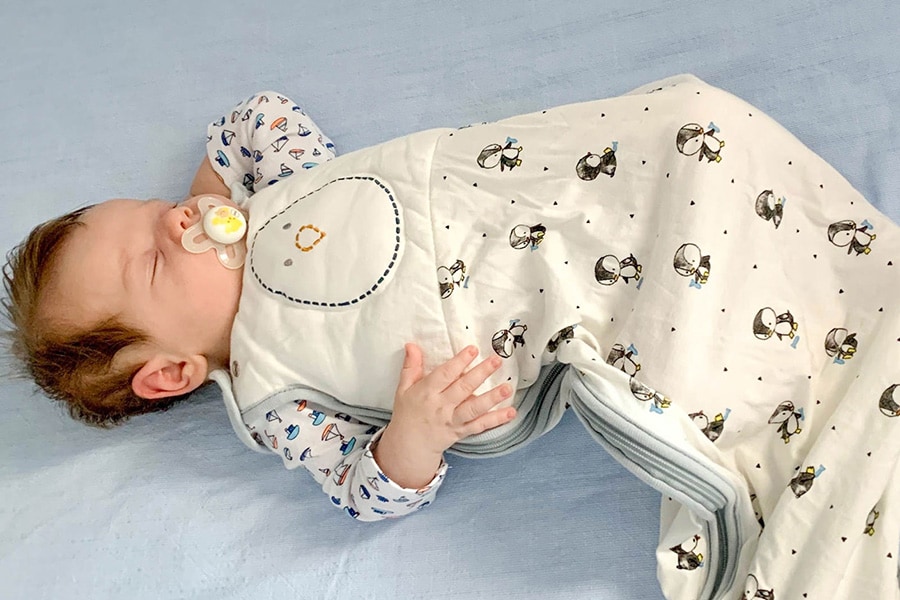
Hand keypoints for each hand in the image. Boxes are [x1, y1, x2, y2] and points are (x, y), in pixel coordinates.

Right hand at [373, 343, 515, 487]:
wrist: (409, 445)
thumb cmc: (407, 413)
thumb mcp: (403, 389)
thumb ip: (411, 367)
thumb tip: (412, 345)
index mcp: (426, 393)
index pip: (444, 375)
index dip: (459, 362)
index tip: (472, 350)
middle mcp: (441, 407)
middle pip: (463, 388)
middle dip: (481, 374)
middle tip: (496, 361)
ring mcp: (452, 420)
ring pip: (474, 408)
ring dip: (492, 398)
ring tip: (507, 388)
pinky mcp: (462, 431)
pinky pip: (480, 426)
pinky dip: (496, 420)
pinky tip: (510, 412)